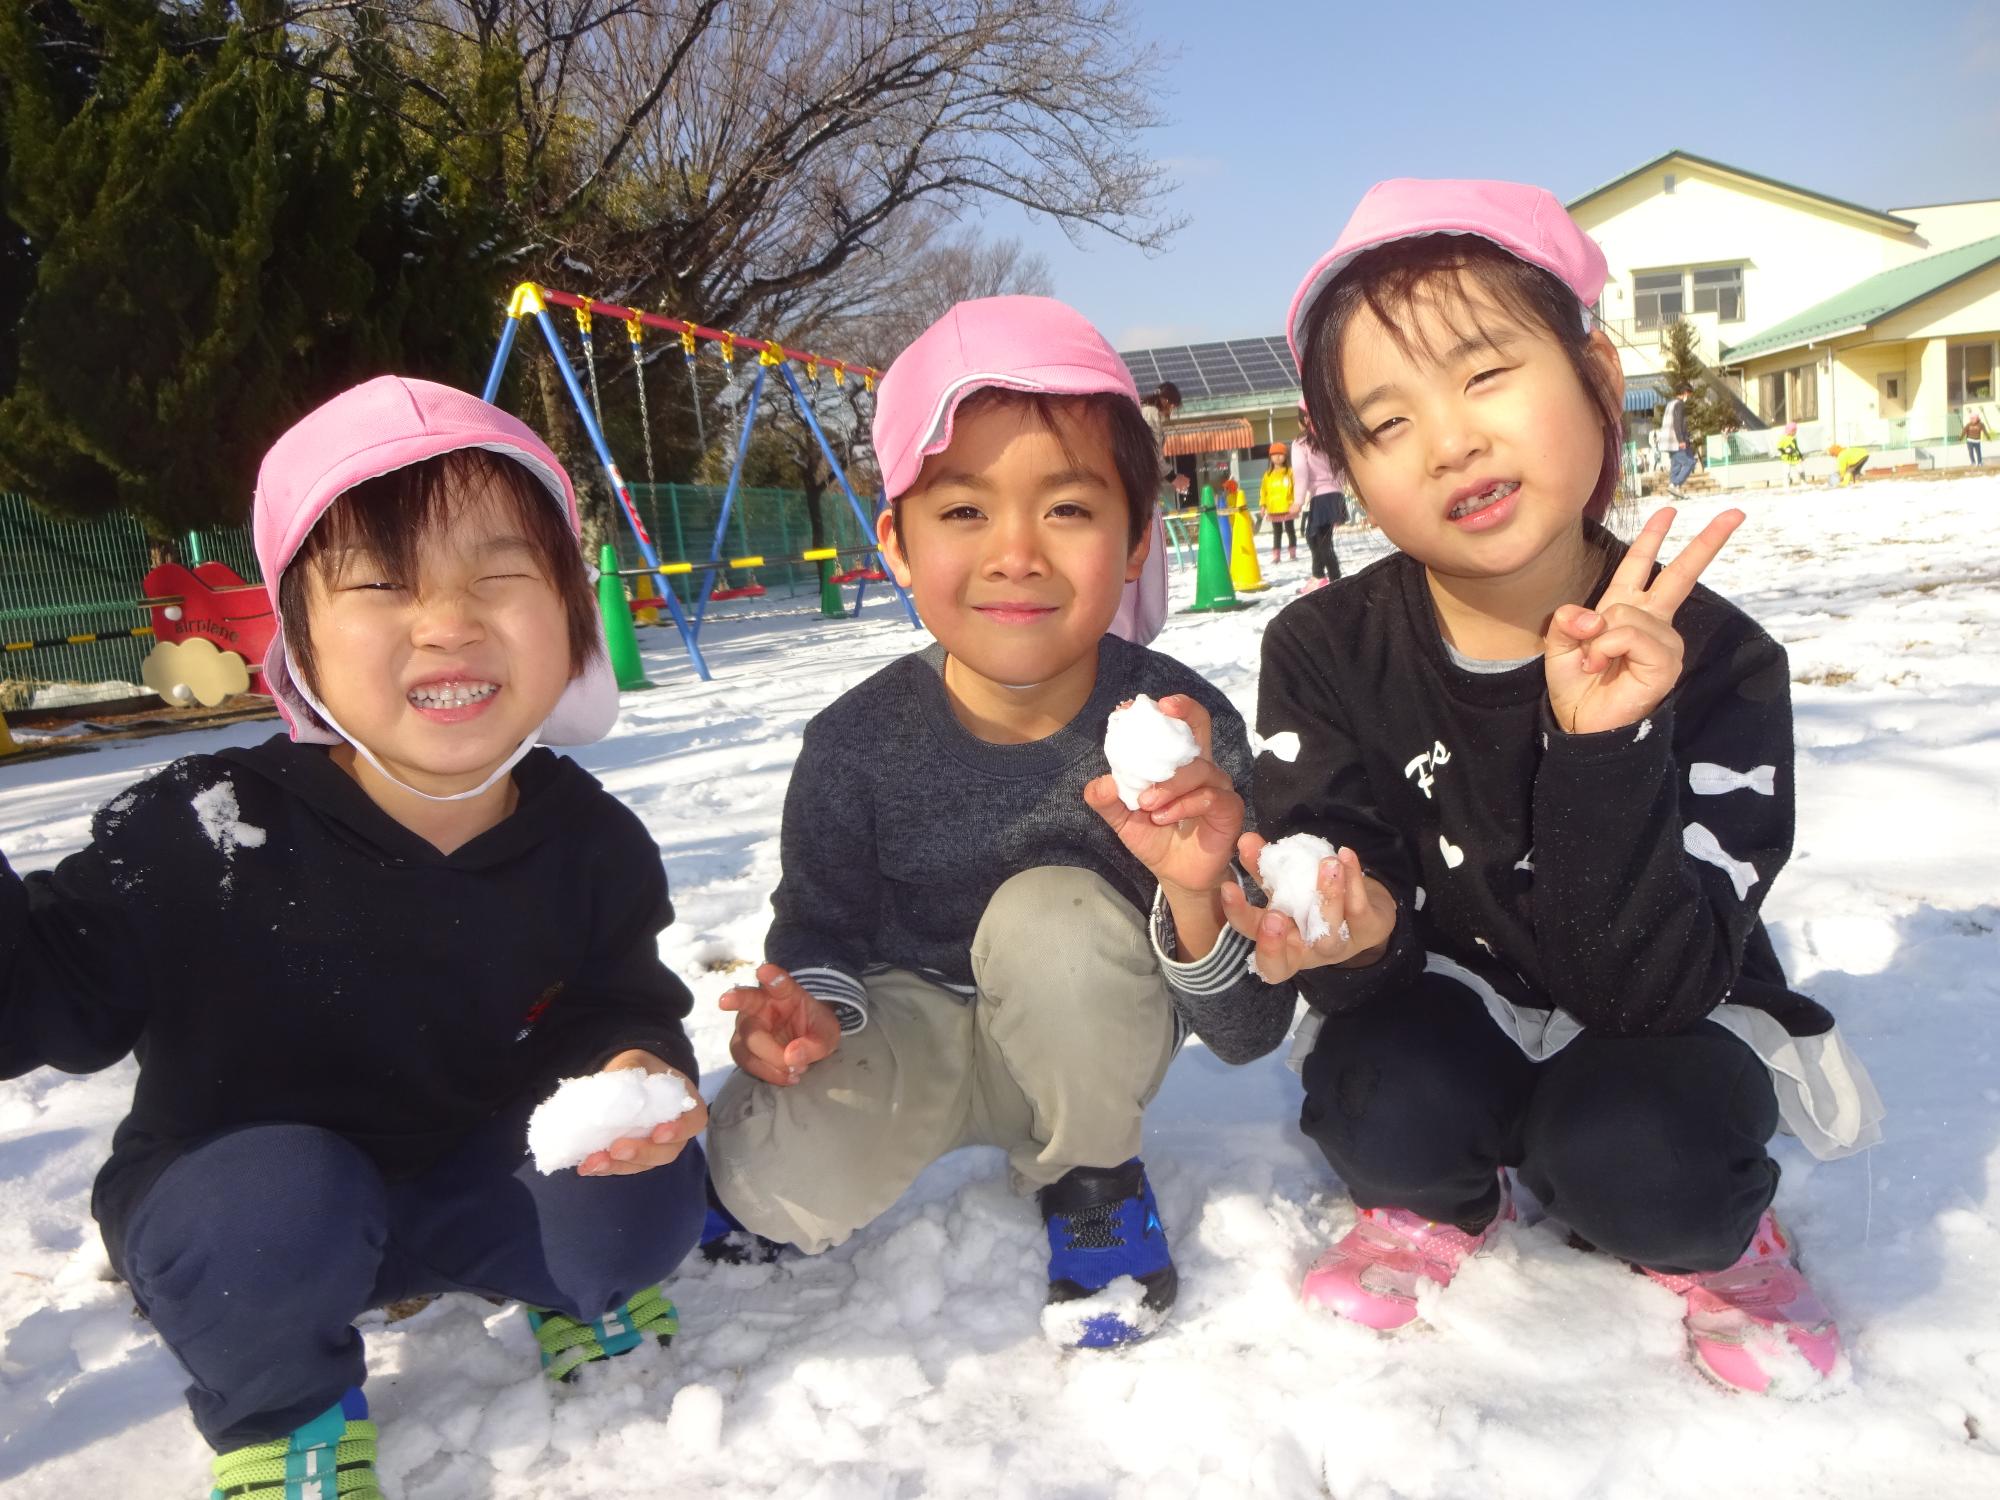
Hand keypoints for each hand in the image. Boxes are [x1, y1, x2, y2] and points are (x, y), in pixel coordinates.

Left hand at [578, 1051, 707, 1176]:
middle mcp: (675, 1132)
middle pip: (667, 1151)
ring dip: (618, 1165)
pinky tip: (586, 1166)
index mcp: (686, 1105)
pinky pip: (623, 1166)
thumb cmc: (639, 1069)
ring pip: (644, 1164)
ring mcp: (655, 1147)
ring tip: (593, 1162)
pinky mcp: (634, 1157)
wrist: (626, 1078)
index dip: (679, 1131)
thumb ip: (631, 1071)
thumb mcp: (637, 1062)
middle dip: (641, 1153)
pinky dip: (605, 1167)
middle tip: (617, 1149)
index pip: (693, 1122)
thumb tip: (616, 1091)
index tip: (658, 1134)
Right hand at [719, 963, 840, 1086]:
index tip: (764, 970)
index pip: (778, 983)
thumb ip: (815, 1044)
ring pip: (744, 1044)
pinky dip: (766, 1072)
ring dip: (767, 1062)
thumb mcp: (826, 1035)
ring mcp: (747, 1025)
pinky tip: (786, 1077)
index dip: (772, 977)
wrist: (806, 1037)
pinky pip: (745, 1061)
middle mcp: (760, 1004)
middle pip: (748, 1016)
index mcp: (785, 993)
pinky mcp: (742, 1045)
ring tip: (794, 1072)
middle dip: (764, 1042)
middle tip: (777, 1052)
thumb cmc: (814, 1027)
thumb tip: (792, 1058)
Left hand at [1083, 694, 1242, 898]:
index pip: (1175, 724)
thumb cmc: (1155, 838)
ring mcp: (1217, 786)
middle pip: (1200, 725)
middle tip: (1162, 710)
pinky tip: (1163, 817)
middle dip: (1183, 712)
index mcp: (1177, 762)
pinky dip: (1183, 804)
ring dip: (1168, 784)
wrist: (1176, 875)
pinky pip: (1209, 797)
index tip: (1131, 707)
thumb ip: (1108, 800)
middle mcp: (1201, 767)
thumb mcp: (1123, 819)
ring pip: (1198, 769)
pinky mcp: (1229, 810)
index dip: (1160, 710)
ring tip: (1146, 804)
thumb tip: (1099, 783)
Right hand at [1219, 834, 1396, 984]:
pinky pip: (1359, 910)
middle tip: (1272, 914)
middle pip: (1285, 961)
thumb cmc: (1313, 900)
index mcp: (1282, 946)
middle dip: (1273, 941)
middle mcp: (1308, 953)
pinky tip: (1345, 855)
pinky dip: (1353, 881)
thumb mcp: (1285, 888)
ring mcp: (1340, 946)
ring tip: (1326, 864)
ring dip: (1326, 898)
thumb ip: (1263, 870)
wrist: (1364, 905)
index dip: (1244, 934)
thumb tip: (1246, 840)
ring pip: (1328, 934)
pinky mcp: (1368, 930)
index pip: (1260, 959)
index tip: (1230, 891)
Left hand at [1544, 506, 1742, 735]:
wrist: (1581, 725)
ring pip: (1628, 612)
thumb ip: (1568, 622)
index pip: (1641, 566)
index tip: (1670, 511)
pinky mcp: (1666, 662)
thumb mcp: (1559, 646)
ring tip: (1592, 661)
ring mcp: (1663, 642)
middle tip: (1735, 513)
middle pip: (1680, 574)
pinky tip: (1600, 665)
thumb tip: (1588, 615)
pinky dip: (1607, 647)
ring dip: (1599, 636)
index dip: (1653, 538)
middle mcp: (1651, 621)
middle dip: (1706, 542)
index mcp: (1624, 609)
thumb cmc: (1575, 686)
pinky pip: (1631, 635)